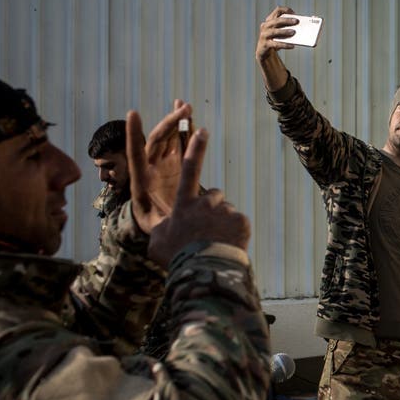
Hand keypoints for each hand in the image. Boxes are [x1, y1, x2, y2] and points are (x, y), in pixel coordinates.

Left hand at [126, 100, 191, 232]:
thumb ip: (160, 225)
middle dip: (169, 123)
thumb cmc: (157, 229)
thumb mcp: (155, 229)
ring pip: (168, 139)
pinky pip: (179, 145)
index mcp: (141, 182)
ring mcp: (162, 165)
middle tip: (184, 108)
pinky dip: (184, 131)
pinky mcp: (174, 165)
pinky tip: (190, 118)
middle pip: (157, 141)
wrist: (160, 226)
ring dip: (176, 122)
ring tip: (185, 106)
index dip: (134, 135)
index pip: (135, 154)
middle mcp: (150, 169)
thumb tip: (169, 225)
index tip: (133, 114)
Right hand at [147, 129, 251, 264]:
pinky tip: (226, 246)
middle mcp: (206, 202)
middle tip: (206, 230)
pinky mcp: (242, 221)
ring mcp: (225, 210)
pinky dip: (234, 233)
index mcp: (184, 203)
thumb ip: (163, 228)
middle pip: (213, 196)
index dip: (196, 149)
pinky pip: (239, 223)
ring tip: (215, 242)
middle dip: (211, 208)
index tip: (202, 130)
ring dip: (222, 223)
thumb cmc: (178, 257)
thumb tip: (167, 227)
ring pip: (226, 211)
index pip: (190, 169)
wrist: (204, 270)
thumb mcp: (158, 242)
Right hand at [256, 6, 297, 61]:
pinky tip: (292, 46)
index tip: (294, 13)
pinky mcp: (265, 44)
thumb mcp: (279, 31)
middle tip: (296, 21)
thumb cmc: (275, 39)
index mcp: (270, 20)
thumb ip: (286, 27)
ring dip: (284, 31)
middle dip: (287, 20)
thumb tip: (300, 27)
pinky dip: (285, 45)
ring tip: (293, 32)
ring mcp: (264, 35)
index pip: (277, 10)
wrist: (264, 51)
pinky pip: (276, 44)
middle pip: (276, 20)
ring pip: (274, 31)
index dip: (286, 10)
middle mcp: (266, 26)